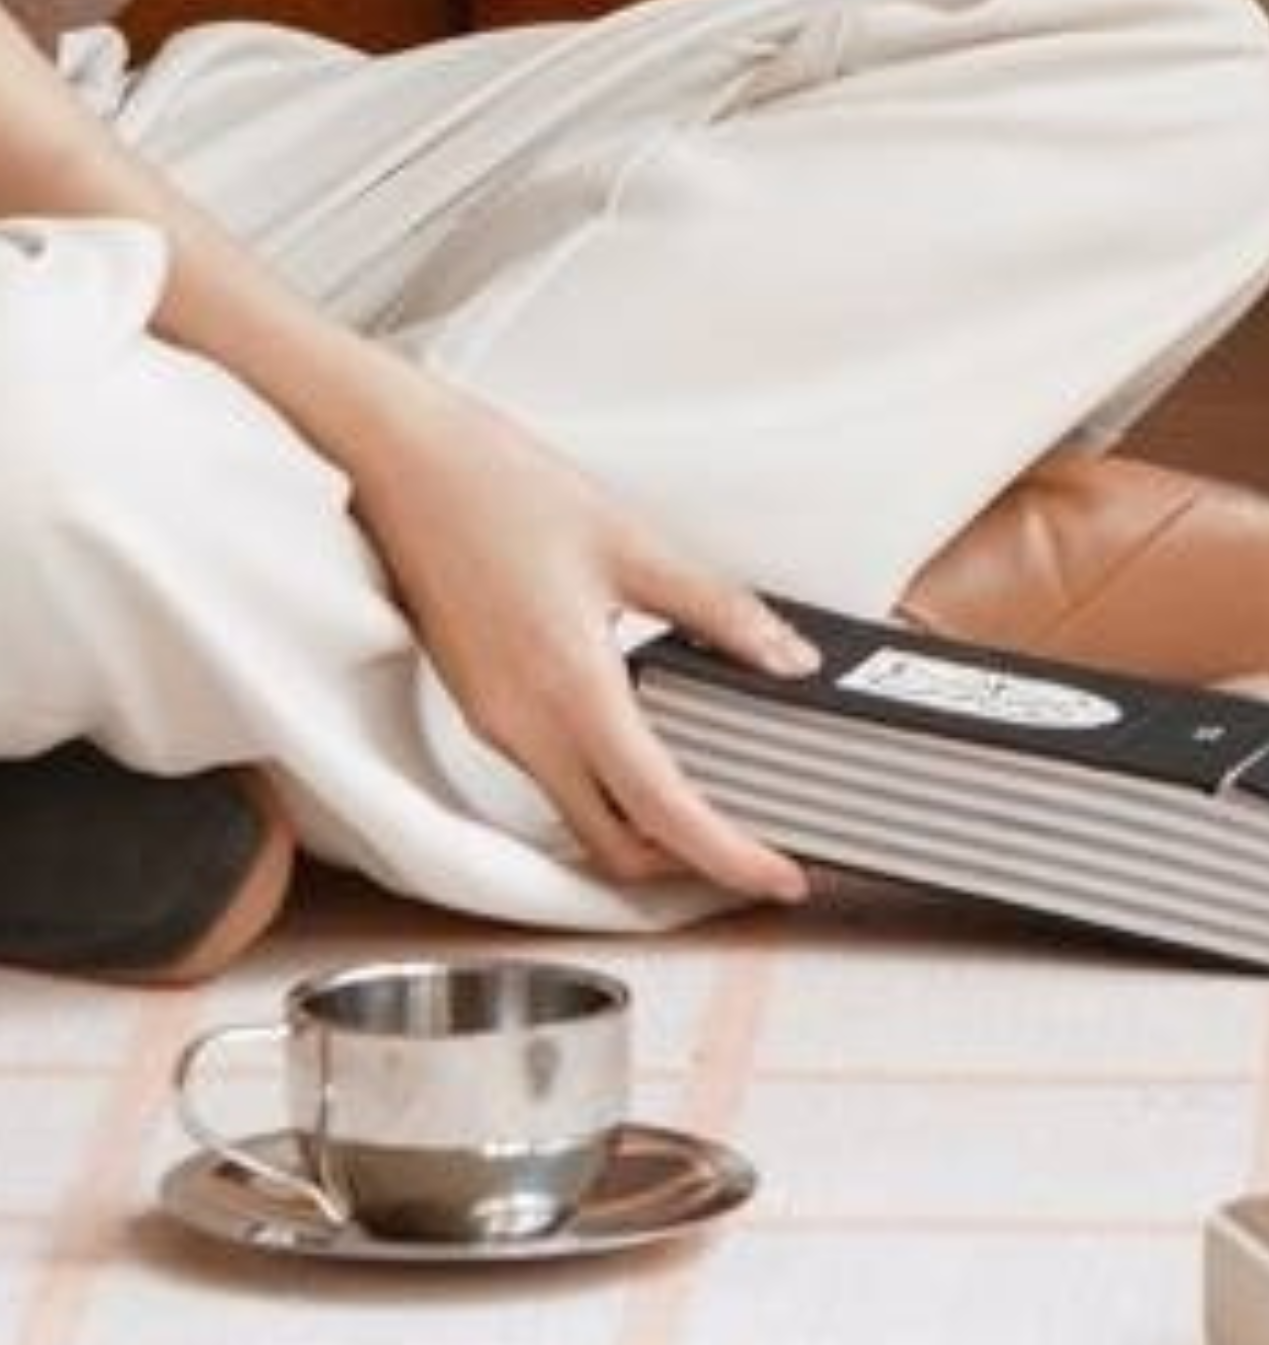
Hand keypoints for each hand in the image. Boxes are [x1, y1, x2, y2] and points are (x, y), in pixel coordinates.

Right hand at [334, 379, 817, 901]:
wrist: (401, 465)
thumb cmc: (505, 490)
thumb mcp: (634, 544)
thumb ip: (718, 612)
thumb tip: (790, 660)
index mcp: (569, 689)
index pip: (660, 810)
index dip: (726, 857)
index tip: (781, 878)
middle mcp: (522, 727)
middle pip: (615, 844)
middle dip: (691, 864)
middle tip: (760, 846)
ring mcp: (495, 724)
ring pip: (580, 818)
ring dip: (649, 829)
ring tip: (724, 800)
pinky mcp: (482, 707)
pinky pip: (554, 778)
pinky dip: (610, 790)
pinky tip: (655, 750)